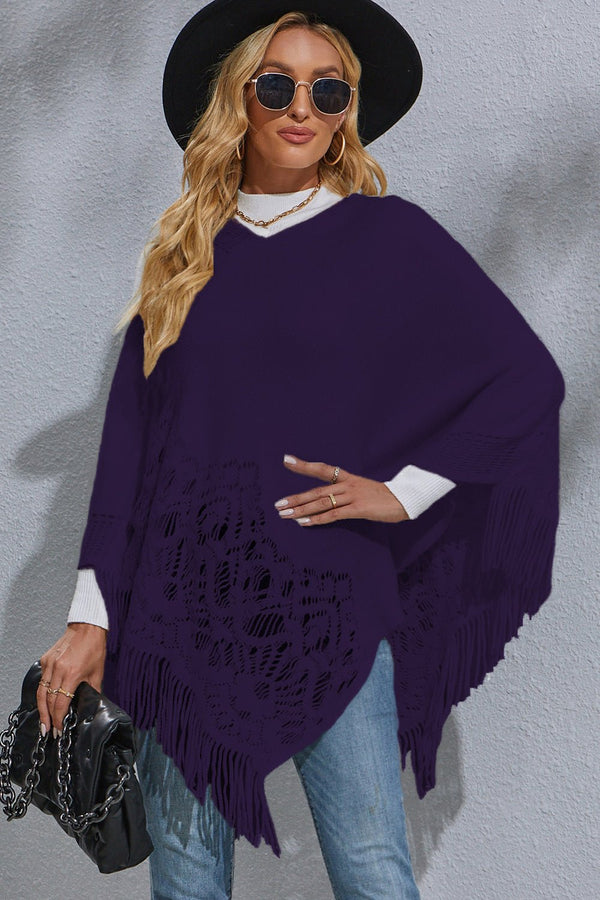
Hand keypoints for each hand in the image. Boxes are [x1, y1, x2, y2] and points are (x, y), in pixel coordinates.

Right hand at [37, 622, 106, 738]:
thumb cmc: (94, 648)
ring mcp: (49, 664)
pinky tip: (45, 701)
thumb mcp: (97, 673)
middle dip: (48, 718)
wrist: (86, 628)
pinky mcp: (45, 660)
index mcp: (72, 674)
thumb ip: (93, 691)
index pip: (61, 703)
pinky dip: (43, 692)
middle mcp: (58, 670)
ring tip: (43, 722)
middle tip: (49, 731)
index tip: (59, 729)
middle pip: (48, 701)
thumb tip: (90, 705)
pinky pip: (42, 680)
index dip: (59, 719)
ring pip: (41, 692)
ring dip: (41, 709)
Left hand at [275, 454, 409, 525]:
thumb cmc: (383, 498)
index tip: (286, 459)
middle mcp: (347, 485)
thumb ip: (345, 494)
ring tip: (285, 514)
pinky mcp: (358, 509)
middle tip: (278, 504)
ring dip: (301, 510)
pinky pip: (333, 515)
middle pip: (316, 490)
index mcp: (348, 478)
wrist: (405, 500)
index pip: (322, 469)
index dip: (304, 465)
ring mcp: (352, 496)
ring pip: (321, 502)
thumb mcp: (362, 490)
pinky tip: (304, 523)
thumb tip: (327, 502)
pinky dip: (317, 519)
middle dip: (295, 498)